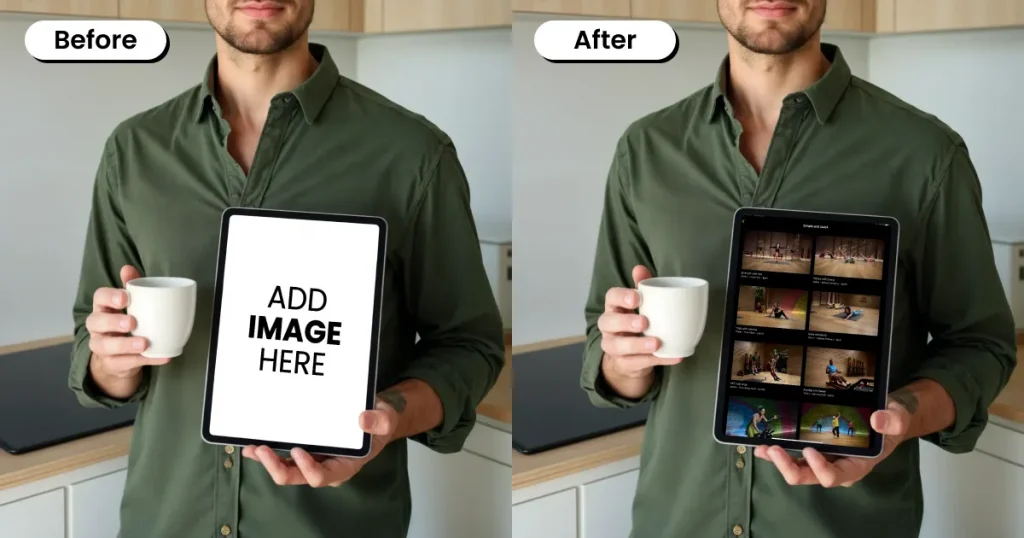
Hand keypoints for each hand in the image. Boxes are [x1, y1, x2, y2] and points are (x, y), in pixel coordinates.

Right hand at [86, 265, 162, 377]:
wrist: (119, 357)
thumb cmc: (125, 322)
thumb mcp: (131, 304)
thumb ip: (132, 286)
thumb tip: (128, 267)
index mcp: (103, 307)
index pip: (99, 297)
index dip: (109, 297)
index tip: (126, 298)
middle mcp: (97, 327)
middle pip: (96, 322)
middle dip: (113, 322)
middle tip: (132, 322)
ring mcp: (102, 347)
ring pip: (106, 346)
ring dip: (125, 345)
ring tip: (144, 343)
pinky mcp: (112, 364)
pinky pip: (126, 364)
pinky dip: (145, 360)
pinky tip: (162, 357)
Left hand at [242, 399, 398, 487]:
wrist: (373, 417)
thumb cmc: (379, 422)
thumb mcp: (386, 419)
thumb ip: (380, 421)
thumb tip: (363, 419)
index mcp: (344, 466)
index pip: (321, 476)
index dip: (307, 468)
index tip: (298, 449)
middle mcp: (325, 467)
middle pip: (297, 477)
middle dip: (277, 467)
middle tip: (262, 450)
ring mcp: (313, 460)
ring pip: (286, 468)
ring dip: (267, 461)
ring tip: (251, 449)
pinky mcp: (305, 450)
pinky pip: (283, 456)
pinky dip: (267, 452)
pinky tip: (252, 445)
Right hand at [598, 265, 681, 378]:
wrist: (630, 357)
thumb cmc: (637, 322)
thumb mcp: (642, 304)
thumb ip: (643, 286)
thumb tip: (639, 268)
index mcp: (613, 307)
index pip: (611, 297)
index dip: (621, 297)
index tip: (637, 298)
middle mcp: (608, 327)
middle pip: (607, 322)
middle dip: (625, 322)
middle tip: (644, 322)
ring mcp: (613, 346)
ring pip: (617, 346)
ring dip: (637, 345)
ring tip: (656, 343)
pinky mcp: (623, 364)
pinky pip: (637, 363)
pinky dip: (657, 360)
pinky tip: (674, 356)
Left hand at [753, 399, 910, 487]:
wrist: (882, 417)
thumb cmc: (890, 422)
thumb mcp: (897, 418)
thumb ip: (892, 421)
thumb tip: (877, 420)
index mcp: (856, 466)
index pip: (835, 476)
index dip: (820, 468)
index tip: (810, 450)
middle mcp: (836, 467)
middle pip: (809, 476)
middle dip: (789, 467)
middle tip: (774, 450)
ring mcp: (823, 460)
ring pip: (797, 469)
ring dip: (778, 461)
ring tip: (762, 448)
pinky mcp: (813, 452)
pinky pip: (793, 457)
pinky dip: (776, 453)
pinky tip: (761, 446)